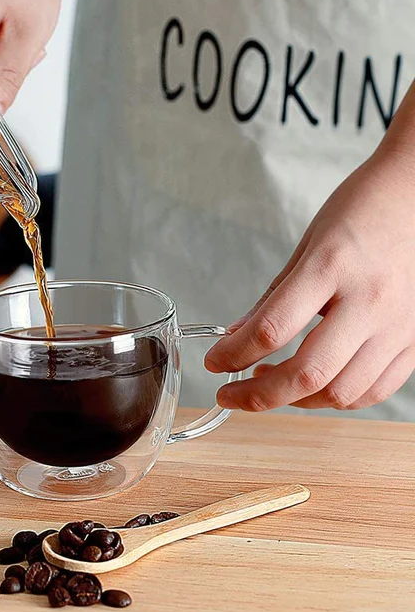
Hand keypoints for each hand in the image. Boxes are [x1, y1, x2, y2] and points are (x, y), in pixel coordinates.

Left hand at [205, 127, 414, 411]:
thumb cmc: (364, 211)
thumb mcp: (307, 245)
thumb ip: (272, 299)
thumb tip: (236, 338)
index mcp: (331, 267)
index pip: (272, 329)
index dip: (234, 355)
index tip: (214, 362)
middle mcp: (369, 301)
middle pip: (308, 373)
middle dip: (259, 395)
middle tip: (231, 394)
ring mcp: (399, 324)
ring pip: (343, 392)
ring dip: (298, 400)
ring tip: (272, 384)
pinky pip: (375, 389)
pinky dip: (337, 397)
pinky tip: (314, 386)